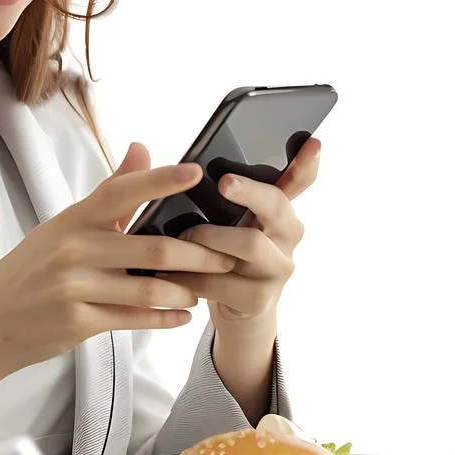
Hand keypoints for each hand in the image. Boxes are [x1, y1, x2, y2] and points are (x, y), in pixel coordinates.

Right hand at [0, 143, 236, 419]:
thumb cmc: (30, 271)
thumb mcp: (61, 226)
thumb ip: (109, 192)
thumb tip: (141, 148)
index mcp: (72, 220)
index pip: (121, 191)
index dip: (161, 179)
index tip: (196, 172)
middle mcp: (73, 250)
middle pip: (151, 246)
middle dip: (198, 253)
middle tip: (227, 255)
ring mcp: (74, 288)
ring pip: (148, 288)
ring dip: (185, 289)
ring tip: (204, 288)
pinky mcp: (78, 323)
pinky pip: (134, 320)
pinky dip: (164, 318)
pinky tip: (182, 316)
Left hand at [161, 137, 321, 330]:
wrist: (233, 312)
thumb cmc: (221, 253)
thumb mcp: (220, 220)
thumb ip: (199, 191)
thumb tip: (141, 148)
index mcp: (278, 210)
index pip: (300, 181)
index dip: (307, 162)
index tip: (312, 142)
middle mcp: (287, 236)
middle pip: (277, 206)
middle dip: (250, 191)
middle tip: (224, 183)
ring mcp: (278, 269)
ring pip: (249, 244)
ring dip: (210, 238)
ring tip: (181, 238)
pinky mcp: (260, 299)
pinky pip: (225, 283)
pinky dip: (194, 277)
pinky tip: (172, 275)